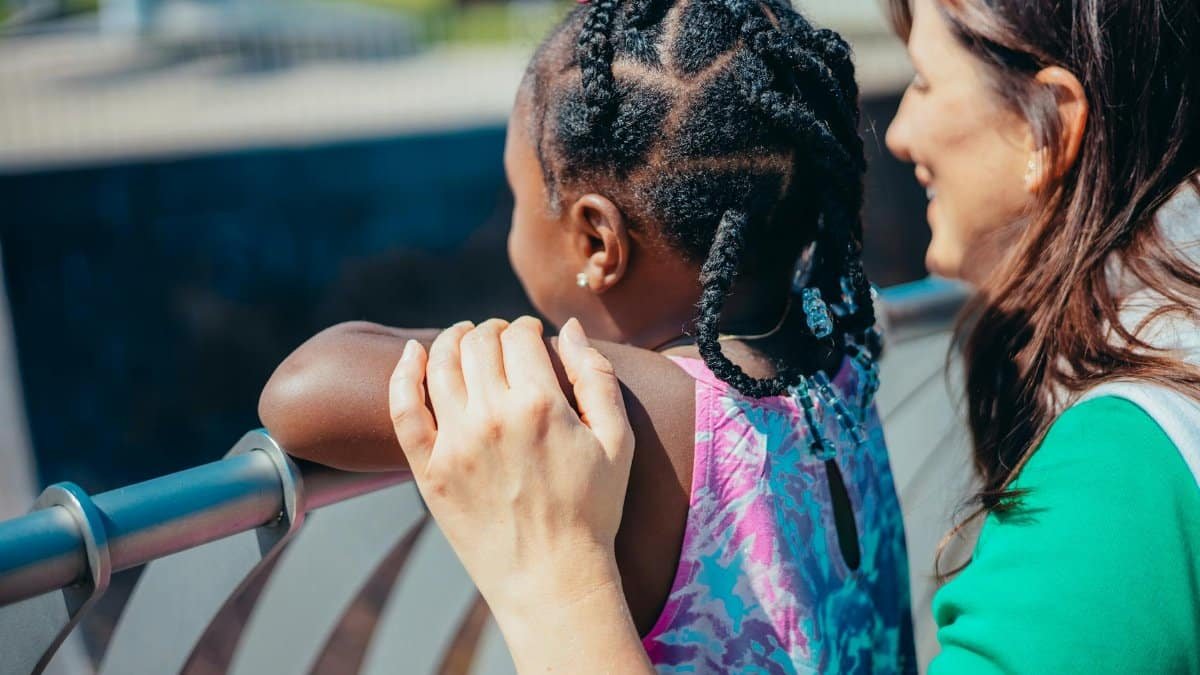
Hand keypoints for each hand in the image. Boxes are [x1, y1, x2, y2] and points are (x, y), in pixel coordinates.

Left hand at [388, 316, 649, 671]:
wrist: (552, 579)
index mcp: (541, 404)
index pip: (520, 337)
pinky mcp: (429, 470)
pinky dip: (403, 373)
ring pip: (440, 364)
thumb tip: (568, 328)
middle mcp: (492, 416)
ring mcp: (455, 443)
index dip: (527, 327)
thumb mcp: (617, 441)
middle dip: (492, 330)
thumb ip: (596, 377)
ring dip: (452, 339)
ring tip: (462, 337)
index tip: (532, 334)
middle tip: (501, 338)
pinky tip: (412, 352)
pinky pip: (403, 409)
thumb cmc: (593, 510)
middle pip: (479, 344)